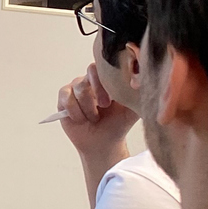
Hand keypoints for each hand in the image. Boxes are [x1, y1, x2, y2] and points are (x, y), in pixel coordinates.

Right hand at [58, 66, 136, 204]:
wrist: (103, 143)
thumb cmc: (119, 123)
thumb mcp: (133, 108)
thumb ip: (139, 93)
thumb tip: (144, 79)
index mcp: (108, 78)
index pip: (106, 65)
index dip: (108, 79)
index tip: (114, 97)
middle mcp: (91, 79)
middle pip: (90, 72)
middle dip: (98, 91)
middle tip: (105, 106)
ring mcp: (75, 88)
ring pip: (78, 88)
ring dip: (88, 107)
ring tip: (94, 117)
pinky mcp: (63, 99)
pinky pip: (66, 98)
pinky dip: (74, 110)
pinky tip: (81, 119)